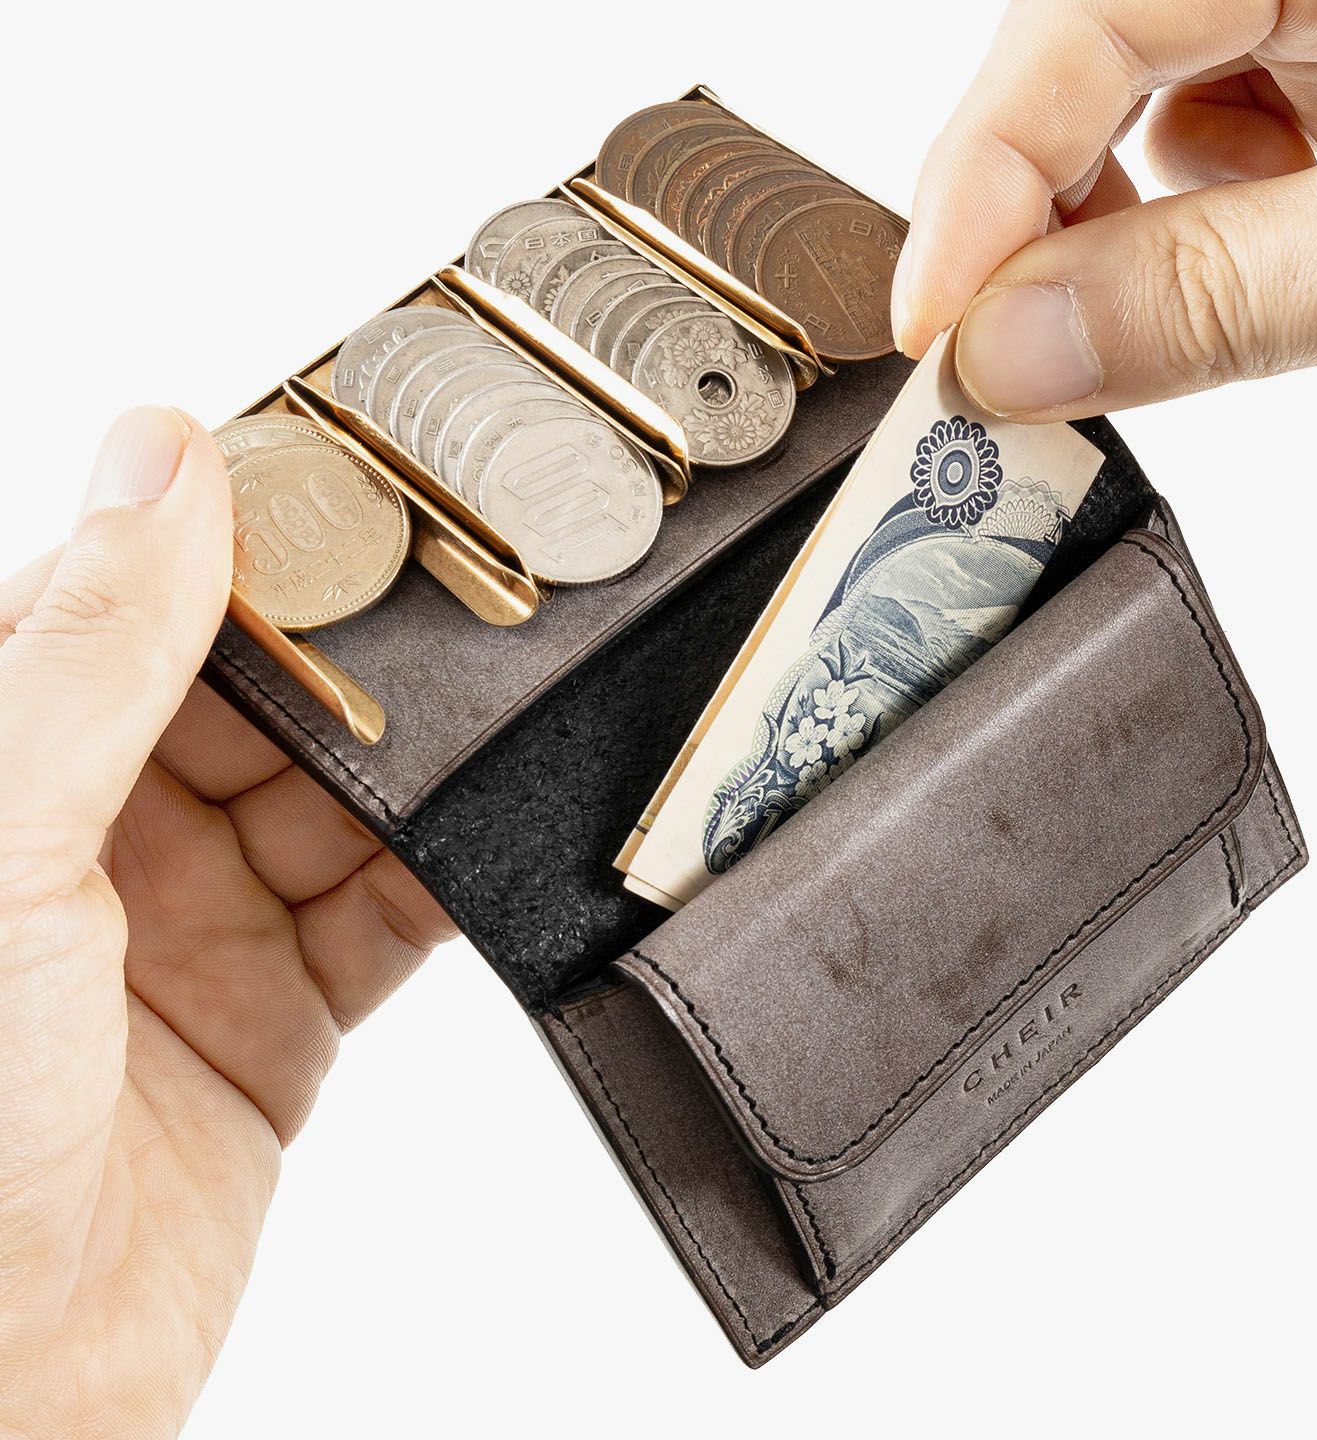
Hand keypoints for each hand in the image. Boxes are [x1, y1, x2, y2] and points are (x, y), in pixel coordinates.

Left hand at [0, 410, 454, 1436]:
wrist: (1, 1388)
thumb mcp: (7, 845)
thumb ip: (97, 652)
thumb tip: (165, 452)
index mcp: (12, 762)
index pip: (146, 599)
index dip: (254, 531)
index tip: (368, 466)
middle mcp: (103, 833)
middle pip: (272, 697)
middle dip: (372, 653)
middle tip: (485, 579)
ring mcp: (200, 922)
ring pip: (345, 800)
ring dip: (425, 766)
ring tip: (518, 698)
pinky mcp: (282, 1013)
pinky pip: (389, 915)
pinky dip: (451, 879)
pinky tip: (503, 838)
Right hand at [892, 0, 1316, 417]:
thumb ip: (1210, 294)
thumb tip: (1002, 357)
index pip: (1080, 15)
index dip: (981, 178)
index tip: (930, 333)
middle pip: (1092, 63)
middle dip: (1039, 217)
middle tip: (997, 357)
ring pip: (1151, 119)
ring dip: (1123, 236)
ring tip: (1142, 329)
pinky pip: (1224, 154)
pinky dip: (1202, 241)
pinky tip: (1246, 285)